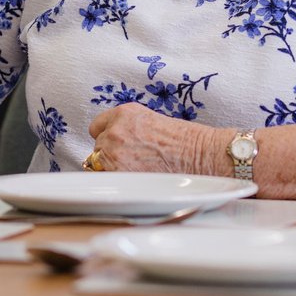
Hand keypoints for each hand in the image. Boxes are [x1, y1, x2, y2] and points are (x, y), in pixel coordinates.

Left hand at [87, 103, 226, 174]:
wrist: (198, 155)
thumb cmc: (182, 140)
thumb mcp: (149, 121)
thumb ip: (126, 128)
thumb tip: (112, 142)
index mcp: (123, 113)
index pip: (96, 127)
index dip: (107, 137)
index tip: (116, 144)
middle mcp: (115, 131)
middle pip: (97, 147)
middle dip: (111, 154)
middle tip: (134, 159)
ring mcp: (114, 152)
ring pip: (99, 164)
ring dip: (112, 168)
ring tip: (137, 170)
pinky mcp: (118, 172)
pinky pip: (107, 179)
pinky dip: (117, 181)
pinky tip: (135, 179)